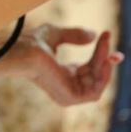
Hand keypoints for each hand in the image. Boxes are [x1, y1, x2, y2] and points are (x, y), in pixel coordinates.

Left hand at [4, 25, 122, 105]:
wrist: (23, 52)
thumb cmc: (31, 43)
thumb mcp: (56, 35)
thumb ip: (74, 35)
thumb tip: (94, 34)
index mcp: (61, 74)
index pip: (88, 69)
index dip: (101, 56)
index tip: (107, 37)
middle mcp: (65, 86)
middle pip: (94, 74)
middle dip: (105, 57)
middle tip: (107, 37)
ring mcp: (67, 94)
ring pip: (97, 82)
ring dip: (104, 63)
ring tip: (105, 46)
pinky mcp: (70, 98)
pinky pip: (95, 92)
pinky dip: (102, 77)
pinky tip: (104, 61)